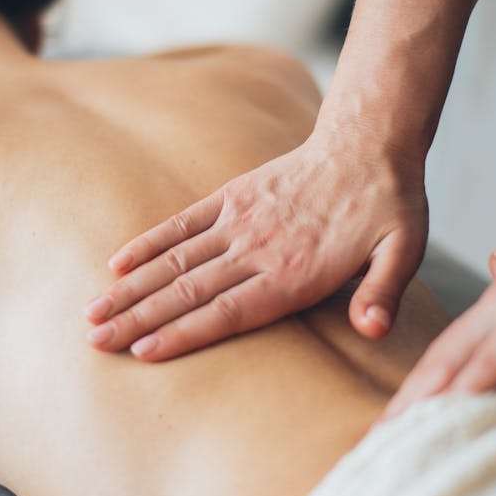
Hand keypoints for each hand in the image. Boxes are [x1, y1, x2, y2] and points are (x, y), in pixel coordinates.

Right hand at [85, 125, 428, 360]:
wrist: (367, 143)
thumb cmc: (387, 207)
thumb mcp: (403, 251)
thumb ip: (383, 292)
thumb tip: (373, 330)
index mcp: (294, 274)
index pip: (228, 312)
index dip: (184, 333)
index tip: (143, 352)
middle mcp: (256, 250)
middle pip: (188, 292)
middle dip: (139, 319)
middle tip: (96, 342)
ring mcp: (238, 222)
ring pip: (175, 262)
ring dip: (131, 288)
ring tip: (92, 313)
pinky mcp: (231, 199)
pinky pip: (181, 224)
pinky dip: (147, 244)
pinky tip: (115, 264)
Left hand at [382, 195, 495, 419]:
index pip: (451, 350)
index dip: (418, 385)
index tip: (393, 422)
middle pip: (442, 356)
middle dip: (405, 402)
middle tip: (372, 444)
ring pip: (461, 354)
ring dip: (425, 396)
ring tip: (393, 435)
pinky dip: (477, 377)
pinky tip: (451, 403)